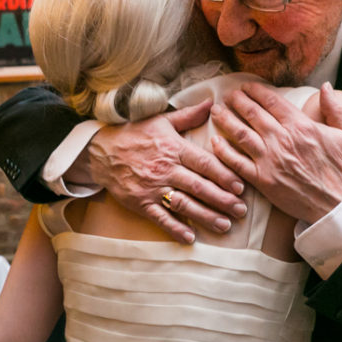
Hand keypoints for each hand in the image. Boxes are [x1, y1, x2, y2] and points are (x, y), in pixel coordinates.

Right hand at [88, 99, 246, 243]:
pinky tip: (191, 237)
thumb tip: (212, 104)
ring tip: (225, 225)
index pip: (204, 163)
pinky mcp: (140, 202)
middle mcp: (165, 169)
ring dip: (206, 216)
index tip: (241, 186)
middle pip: (199, 187)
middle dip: (222, 200)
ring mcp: (152, 188)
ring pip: (184, 204)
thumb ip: (189, 115)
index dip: (224, 176)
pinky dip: (175, 229)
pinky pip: (160, 218)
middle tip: (240, 210)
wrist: (100, 151)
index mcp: (173, 148)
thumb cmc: (135, 134)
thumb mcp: (162, 120)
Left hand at [211, 82, 341, 223]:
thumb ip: (336, 108)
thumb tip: (325, 86)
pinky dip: (223, 151)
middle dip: (237, 101)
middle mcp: (282, 139)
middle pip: (251, 113)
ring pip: (240, 133)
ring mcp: (270, 160)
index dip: (255, 91)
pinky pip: (236, 163)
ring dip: (225, 120)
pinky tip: (215, 142)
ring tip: (216, 112)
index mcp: (301, 125)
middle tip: (228, 96)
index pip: (271, 101)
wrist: (339, 206)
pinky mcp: (262, 180)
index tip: (246, 87)